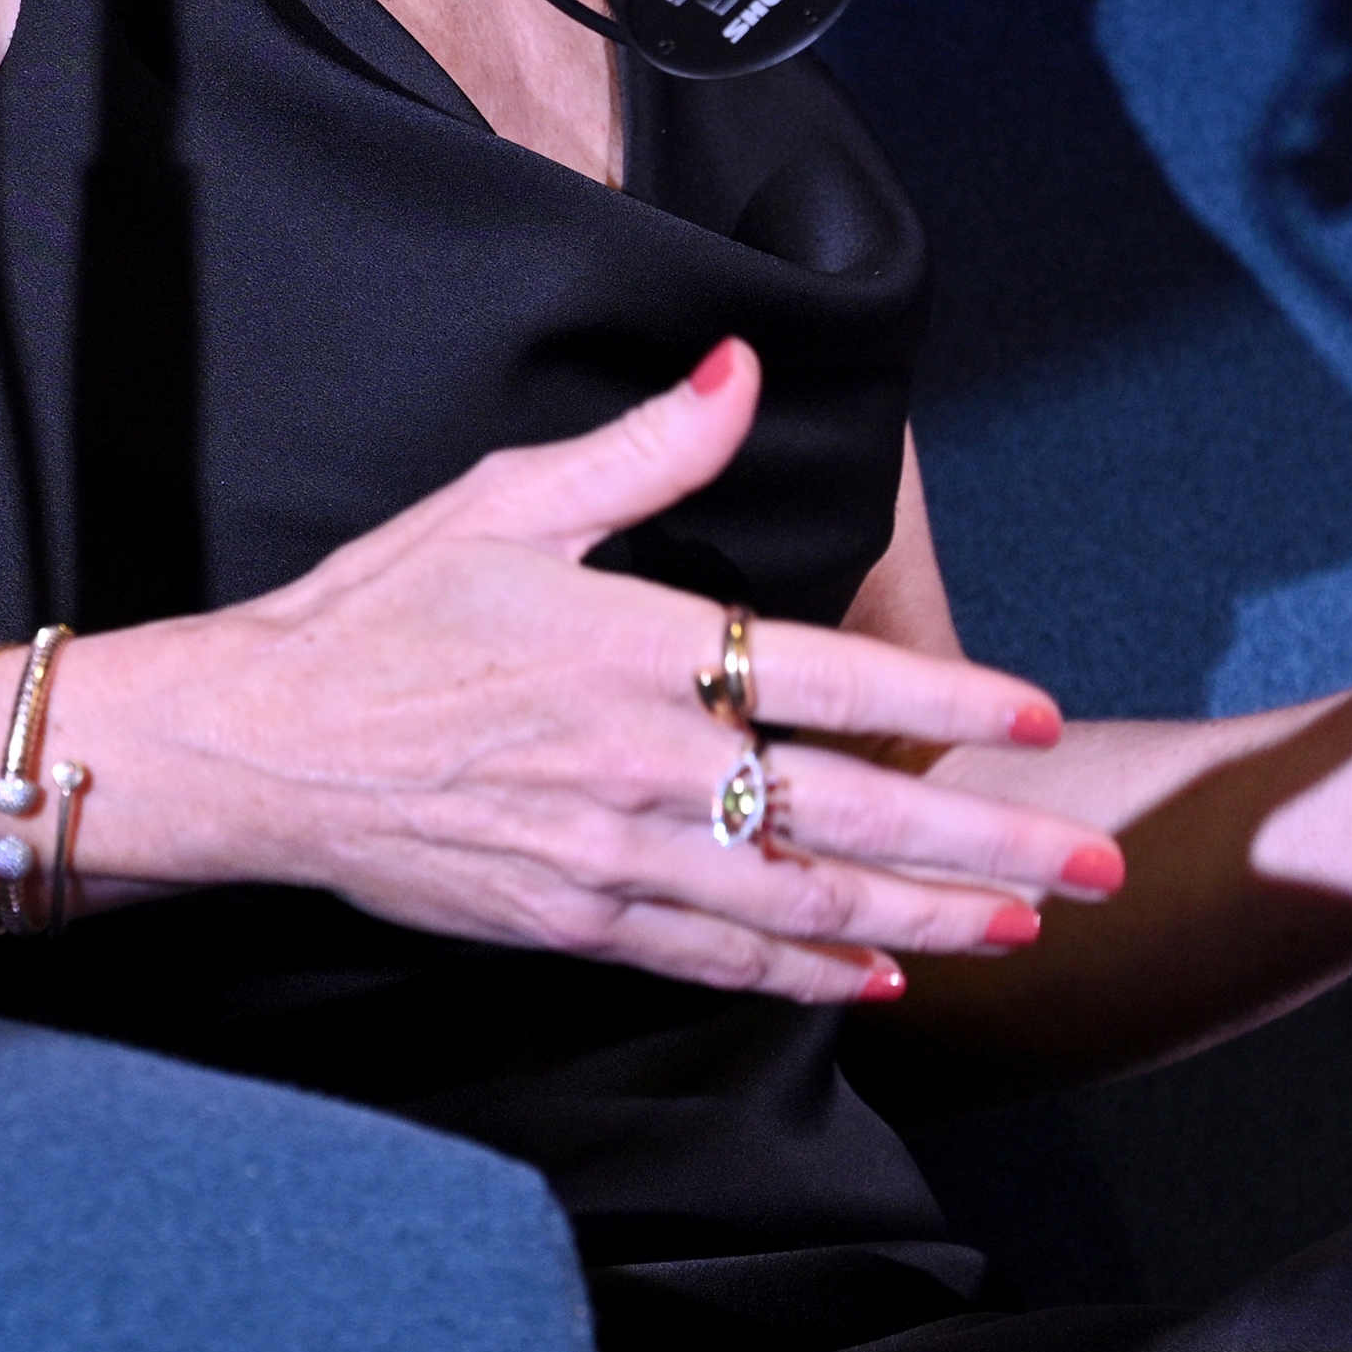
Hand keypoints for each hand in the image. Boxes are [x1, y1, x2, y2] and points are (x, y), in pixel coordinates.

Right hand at [68, 340, 1125, 1001]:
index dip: (946, 705)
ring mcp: (610, 856)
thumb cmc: (381, 609)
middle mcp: (640, 763)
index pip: (825, 680)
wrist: (261, 747)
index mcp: (633, 648)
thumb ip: (645, 449)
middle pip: (846, 813)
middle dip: (984, 847)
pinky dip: (804, 974)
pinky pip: (715, 957)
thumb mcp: (506, 499)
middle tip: (1090, 871)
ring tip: (1022, 930)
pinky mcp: (575, 921)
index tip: (1038, 719)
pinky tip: (875, 982)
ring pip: (800, 900)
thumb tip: (742, 370)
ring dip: (924, 921)